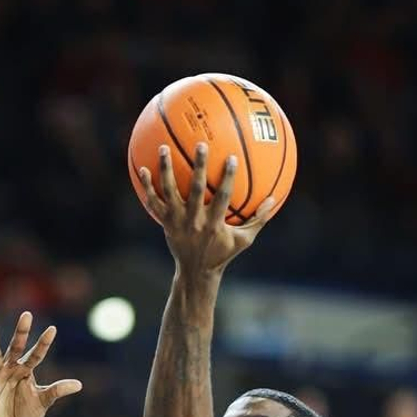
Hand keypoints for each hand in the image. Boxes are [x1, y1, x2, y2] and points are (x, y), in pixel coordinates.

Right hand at [0, 312, 81, 416]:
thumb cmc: (25, 413)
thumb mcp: (43, 401)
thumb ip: (57, 391)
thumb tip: (79, 385)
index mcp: (26, 370)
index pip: (37, 354)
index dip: (44, 343)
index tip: (53, 329)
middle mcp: (11, 369)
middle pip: (17, 347)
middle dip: (22, 332)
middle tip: (27, 314)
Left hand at [136, 141, 278, 277]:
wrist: (196, 271)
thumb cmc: (222, 253)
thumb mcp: (243, 240)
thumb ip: (258, 219)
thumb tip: (274, 199)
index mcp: (214, 223)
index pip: (223, 197)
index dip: (228, 178)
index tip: (231, 158)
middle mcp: (195, 220)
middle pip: (196, 190)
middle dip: (199, 167)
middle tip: (201, 145)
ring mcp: (177, 220)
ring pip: (170, 192)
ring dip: (166, 170)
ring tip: (163, 148)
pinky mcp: (165, 222)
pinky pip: (153, 202)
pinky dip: (147, 186)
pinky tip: (143, 168)